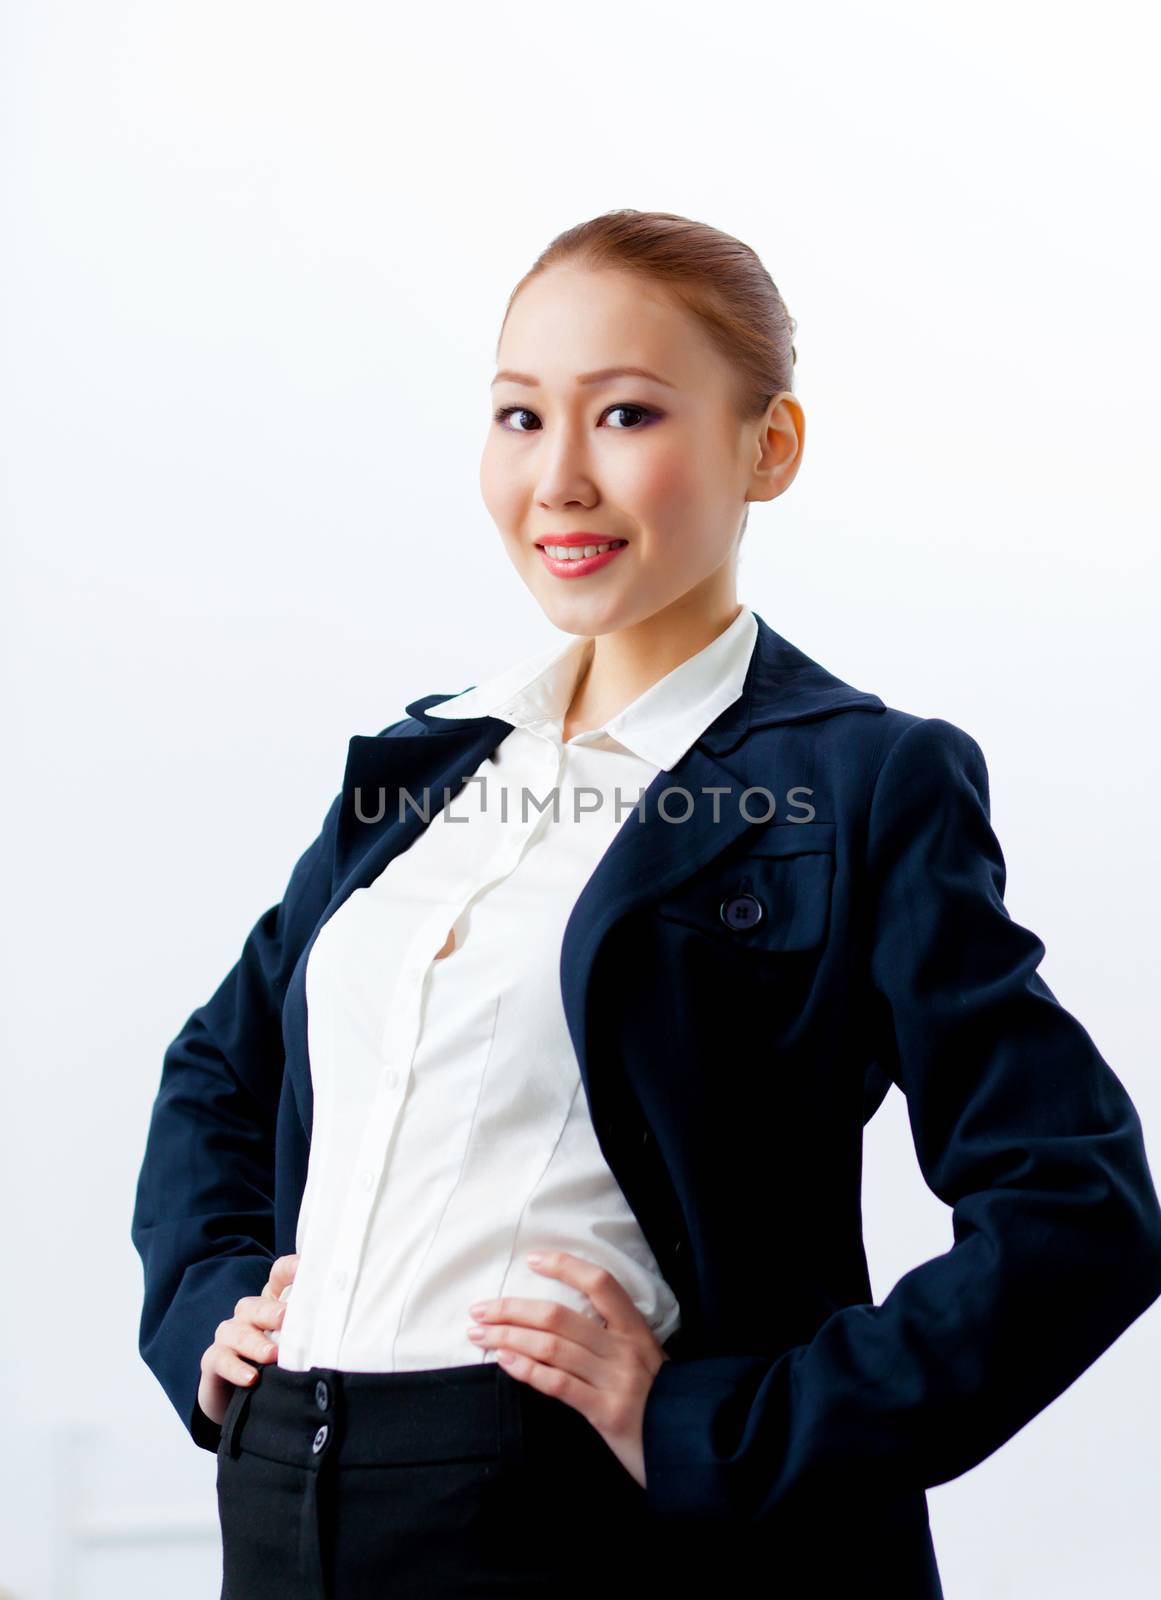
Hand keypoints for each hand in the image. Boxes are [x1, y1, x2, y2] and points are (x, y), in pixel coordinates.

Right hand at [196, 1253, 299, 1427]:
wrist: (241, 1400)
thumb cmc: (276, 1365)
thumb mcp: (296, 1345)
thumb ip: (311, 1333)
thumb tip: (343, 1330)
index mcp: (271, 1304)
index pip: (278, 1276)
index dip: (290, 1269)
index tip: (305, 1267)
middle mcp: (248, 1314)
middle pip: (256, 1305)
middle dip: (271, 1312)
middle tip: (287, 1319)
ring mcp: (229, 1336)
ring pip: (237, 1332)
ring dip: (255, 1343)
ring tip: (272, 1355)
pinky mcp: (213, 1361)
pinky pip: (220, 1359)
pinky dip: (235, 1368)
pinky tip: (251, 1378)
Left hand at [466, 1250, 670, 1489]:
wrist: (691, 1446)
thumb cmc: (663, 1404)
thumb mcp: (646, 1361)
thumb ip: (613, 1343)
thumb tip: (561, 1326)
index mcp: (636, 1330)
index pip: (600, 1283)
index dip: (565, 1266)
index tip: (532, 1261)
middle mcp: (624, 1349)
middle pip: (560, 1315)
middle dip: (514, 1309)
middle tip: (481, 1309)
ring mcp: (615, 1380)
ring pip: (552, 1347)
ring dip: (509, 1337)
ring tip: (480, 1334)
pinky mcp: (606, 1412)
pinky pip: (559, 1384)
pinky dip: (528, 1370)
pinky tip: (505, 1361)